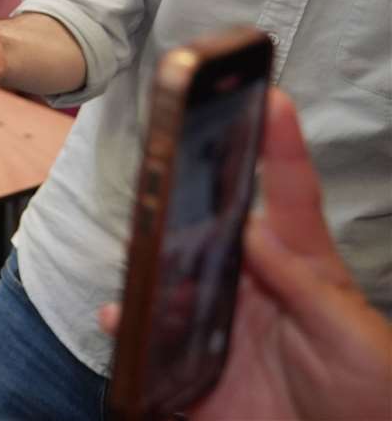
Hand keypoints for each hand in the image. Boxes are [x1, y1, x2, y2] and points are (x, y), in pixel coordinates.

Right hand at [98, 91, 391, 419]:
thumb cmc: (373, 398)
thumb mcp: (357, 340)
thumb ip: (309, 288)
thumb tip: (256, 233)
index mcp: (302, 270)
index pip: (290, 196)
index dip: (280, 145)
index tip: (271, 95)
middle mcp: (252, 288)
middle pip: (206, 227)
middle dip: (181, 193)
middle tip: (164, 159)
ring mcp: (217, 326)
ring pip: (166, 280)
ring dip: (146, 266)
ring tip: (137, 250)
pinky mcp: (191, 373)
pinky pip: (145, 345)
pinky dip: (125, 331)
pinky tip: (119, 320)